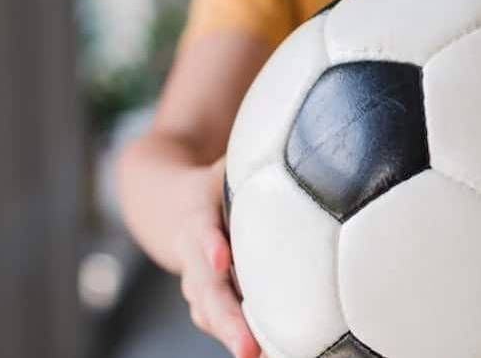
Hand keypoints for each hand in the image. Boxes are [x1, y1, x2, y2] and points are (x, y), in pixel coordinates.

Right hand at [175, 161, 260, 357]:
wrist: (164, 206)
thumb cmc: (214, 182)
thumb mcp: (230, 162)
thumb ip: (261, 159)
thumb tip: (316, 144)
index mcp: (198, 216)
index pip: (202, 229)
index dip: (210, 245)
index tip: (222, 259)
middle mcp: (194, 255)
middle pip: (207, 289)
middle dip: (227, 319)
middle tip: (248, 347)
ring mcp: (197, 283)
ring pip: (210, 314)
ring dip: (232, 337)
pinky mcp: (206, 300)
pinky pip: (220, 321)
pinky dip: (239, 338)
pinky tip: (271, 354)